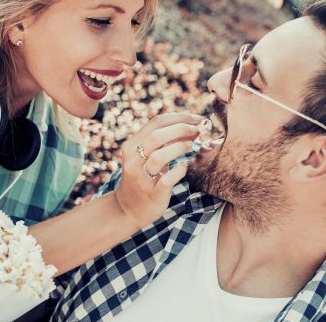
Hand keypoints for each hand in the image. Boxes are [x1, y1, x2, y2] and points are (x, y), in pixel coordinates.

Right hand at [114, 113, 202, 227]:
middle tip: (198, 130)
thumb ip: (163, 142)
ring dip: (179, 147)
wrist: (127, 208)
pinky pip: (167, 178)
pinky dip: (179, 170)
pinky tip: (184, 166)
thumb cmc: (142, 177)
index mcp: (131, 146)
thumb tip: (192, 127)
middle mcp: (133, 160)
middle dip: (181, 128)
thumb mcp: (145, 156)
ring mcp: (142, 177)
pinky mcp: (153, 193)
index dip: (179, 117)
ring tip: (191, 145)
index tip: (196, 118)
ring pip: (159, 156)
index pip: (155, 122)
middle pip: (157, 136)